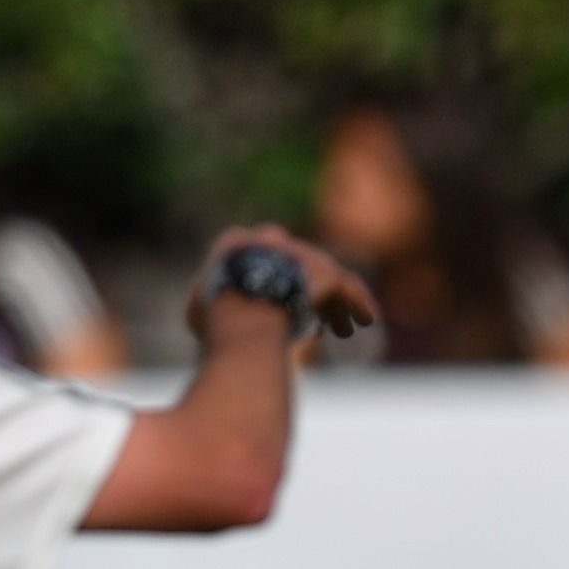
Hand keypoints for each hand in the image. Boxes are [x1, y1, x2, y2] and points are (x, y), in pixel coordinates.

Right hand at [186, 224, 377, 342]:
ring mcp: (298, 253)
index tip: (270, 309)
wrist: (244, 317)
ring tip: (341, 328)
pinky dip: (357, 301)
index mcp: (235, 244)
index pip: (249, 260)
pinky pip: (347, 285)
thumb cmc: (217, 323)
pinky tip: (367, 318)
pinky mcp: (325, 271)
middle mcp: (269, 240)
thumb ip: (211, 307)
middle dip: (299, 291)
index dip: (262, 286)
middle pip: (290, 265)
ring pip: (321, 275)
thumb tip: (213, 318)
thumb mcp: (200, 312)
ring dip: (332, 302)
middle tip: (309, 319)